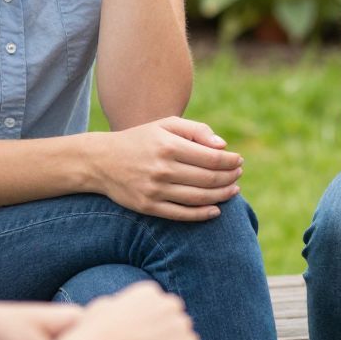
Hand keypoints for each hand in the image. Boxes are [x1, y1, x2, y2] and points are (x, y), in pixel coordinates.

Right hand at [49, 283, 208, 339]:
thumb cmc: (93, 335)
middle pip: (177, 321)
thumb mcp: (99, 308)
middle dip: (169, 337)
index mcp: (150, 293)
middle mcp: (171, 305)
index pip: (162, 306)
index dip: (154, 325)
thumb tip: (114, 307)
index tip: (142, 339)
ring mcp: (183, 327)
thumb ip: (115, 304)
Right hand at [86, 118, 242, 221]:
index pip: (211, 157)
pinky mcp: (148, 207)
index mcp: (168, 145)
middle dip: (230, 177)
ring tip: (233, 190)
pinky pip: (182, 214)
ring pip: (198, 198)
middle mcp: (162, 169)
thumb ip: (196, 130)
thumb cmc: (141, 140)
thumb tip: (223, 146)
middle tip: (239, 175)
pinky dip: (202, 214)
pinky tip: (215, 210)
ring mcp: (155, 190)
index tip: (239, 160)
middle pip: (208, 179)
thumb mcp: (166, 125)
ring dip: (221, 195)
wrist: (101, 161)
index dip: (230, 161)